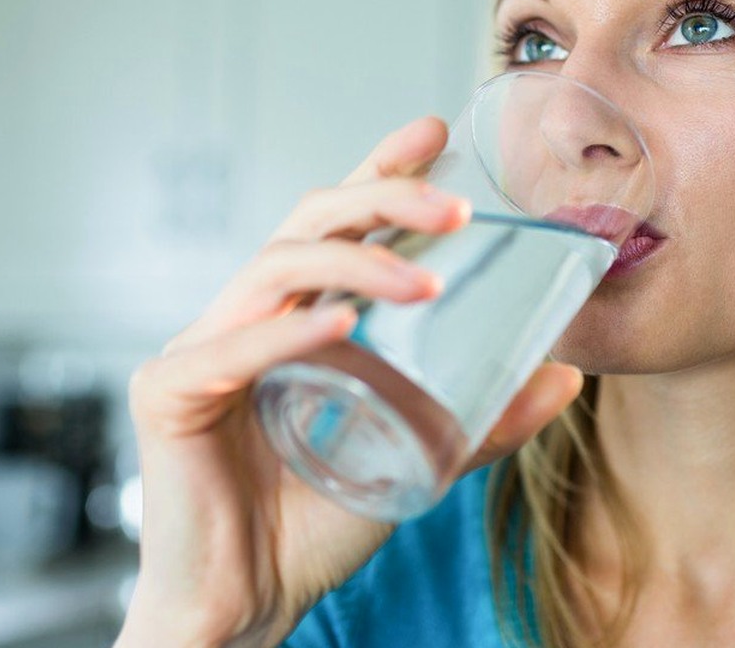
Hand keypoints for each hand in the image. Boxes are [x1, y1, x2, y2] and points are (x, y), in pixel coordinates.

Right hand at [117, 117, 584, 647]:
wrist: (248, 606)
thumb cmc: (314, 527)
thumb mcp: (416, 457)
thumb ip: (481, 418)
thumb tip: (566, 376)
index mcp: (293, 320)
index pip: (335, 226)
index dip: (378, 172)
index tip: (433, 133)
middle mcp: (245, 319)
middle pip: (304, 225)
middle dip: (379, 198)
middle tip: (452, 204)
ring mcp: (202, 350)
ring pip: (272, 268)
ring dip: (354, 262)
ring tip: (426, 276)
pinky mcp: (168, 393)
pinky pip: (231, 348)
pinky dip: (288, 331)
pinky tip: (341, 328)